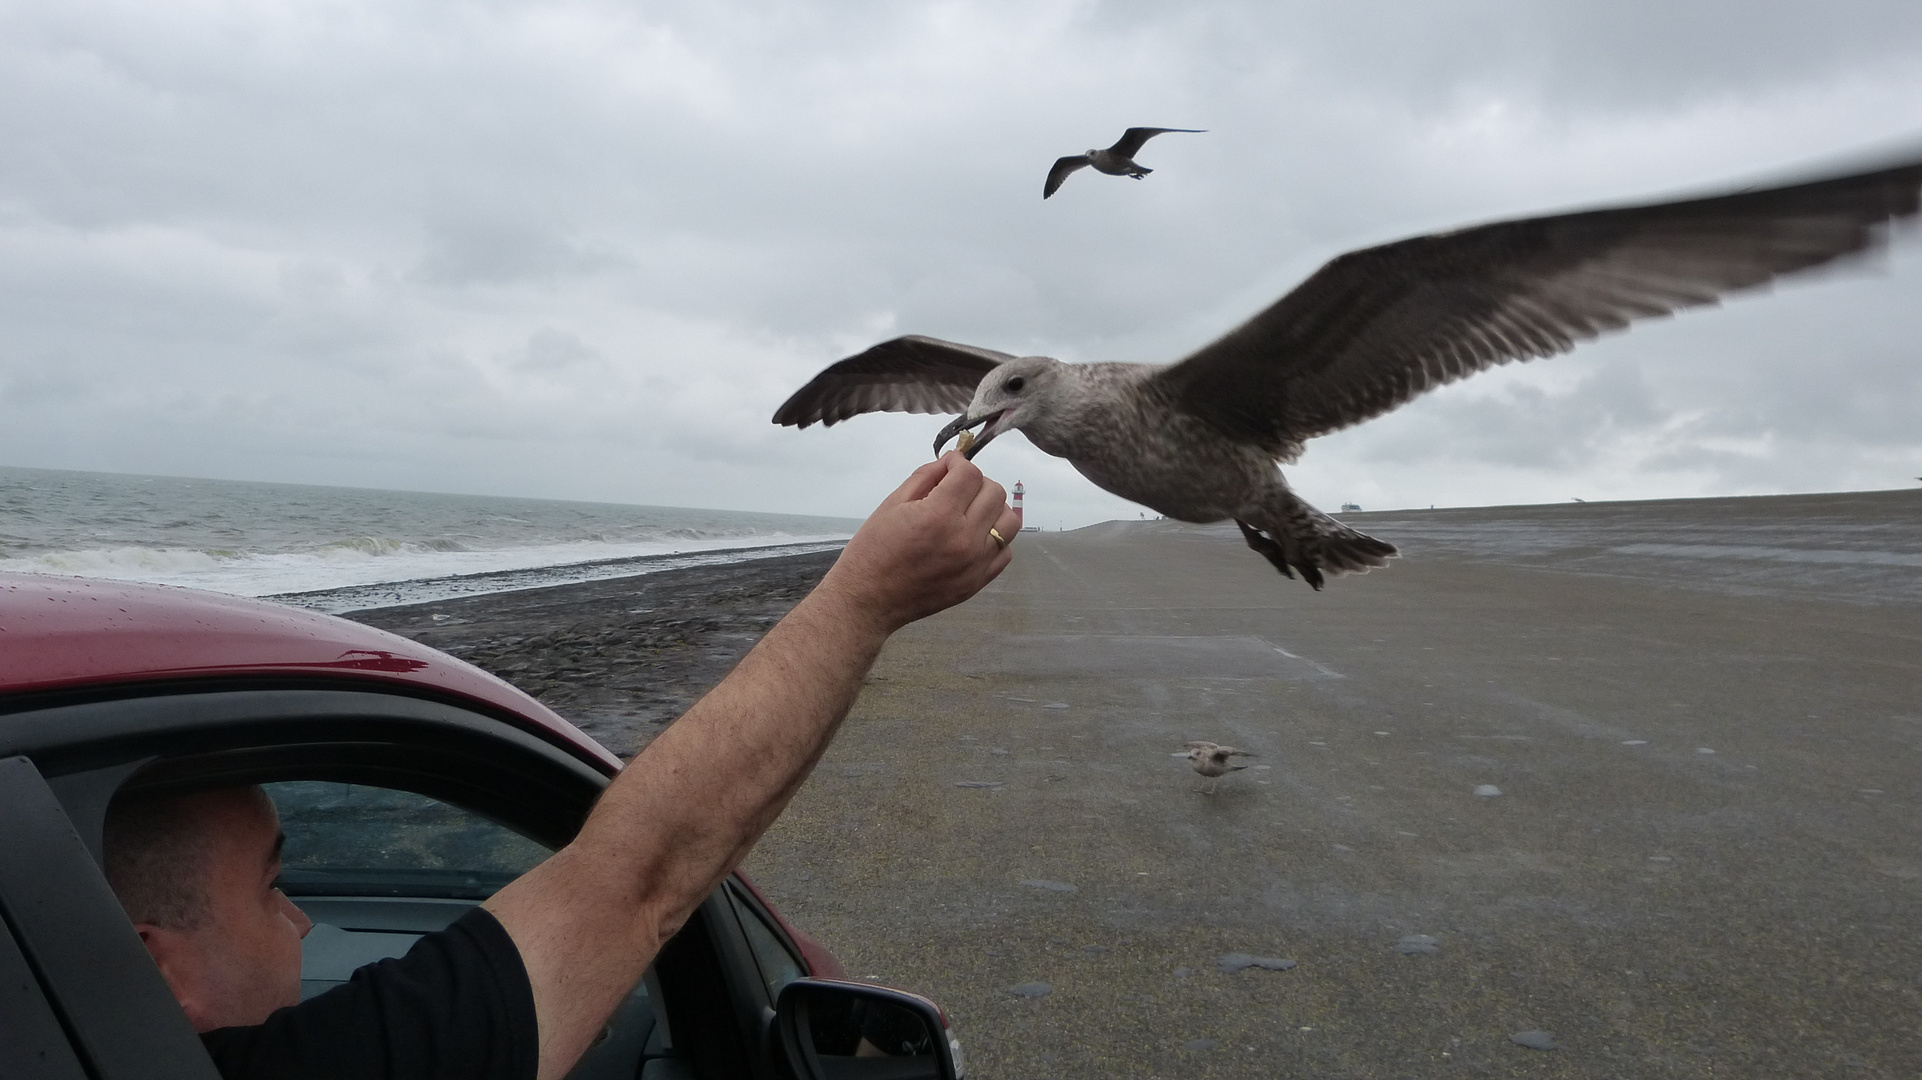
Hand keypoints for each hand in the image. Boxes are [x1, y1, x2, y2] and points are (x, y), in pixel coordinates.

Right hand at [815, 453, 1020, 635]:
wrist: (869, 600)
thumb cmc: (873, 550)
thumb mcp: (892, 504)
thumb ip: (925, 477)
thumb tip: (950, 462)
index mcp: (938, 516)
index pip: (970, 474)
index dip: (959, 463)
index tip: (948, 467)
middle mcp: (964, 539)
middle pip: (995, 493)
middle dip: (976, 483)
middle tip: (956, 489)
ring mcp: (975, 563)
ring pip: (1009, 521)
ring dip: (993, 509)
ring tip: (970, 512)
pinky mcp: (978, 582)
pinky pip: (1005, 551)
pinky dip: (995, 538)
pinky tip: (973, 537)